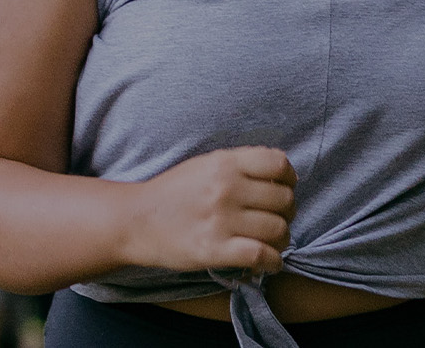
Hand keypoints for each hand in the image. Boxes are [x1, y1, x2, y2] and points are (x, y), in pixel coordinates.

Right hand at [122, 146, 296, 275]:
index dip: (288, 178)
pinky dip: (273, 261)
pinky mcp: (215, 249)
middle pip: (284, 200)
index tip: (283, 188)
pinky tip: (267, 261)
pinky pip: (262, 256)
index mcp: (223, 163)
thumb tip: (279, 177)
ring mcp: (221, 219)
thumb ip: (238, 166)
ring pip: (279, 230)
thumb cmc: (172, 193)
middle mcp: (226, 188)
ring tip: (268, 242)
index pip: (278, 163)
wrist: (135, 220)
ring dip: (281, 240)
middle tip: (273, 220)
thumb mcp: (203, 165)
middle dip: (286, 213)